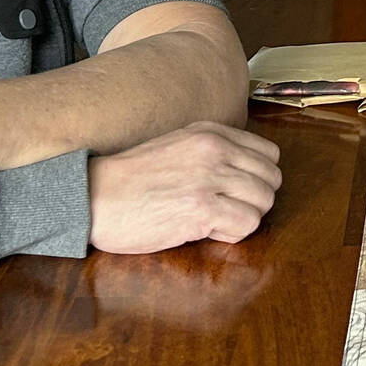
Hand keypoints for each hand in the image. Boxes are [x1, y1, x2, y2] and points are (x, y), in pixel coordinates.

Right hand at [86, 120, 282, 252]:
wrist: (94, 197)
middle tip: (228, 211)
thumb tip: (245, 174)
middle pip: (271, 179)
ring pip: (264, 201)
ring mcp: (210, 178)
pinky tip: (207, 231)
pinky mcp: (202, 208)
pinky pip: (247, 223)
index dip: (258, 178)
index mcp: (210, 132)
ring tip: (215, 221)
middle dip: (255, 200)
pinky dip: (233, 233)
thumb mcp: (176, 146)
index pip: (269, 153)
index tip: (237, 191)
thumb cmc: (130, 179)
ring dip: (245, 217)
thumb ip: (212, 152)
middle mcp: (215, 150)